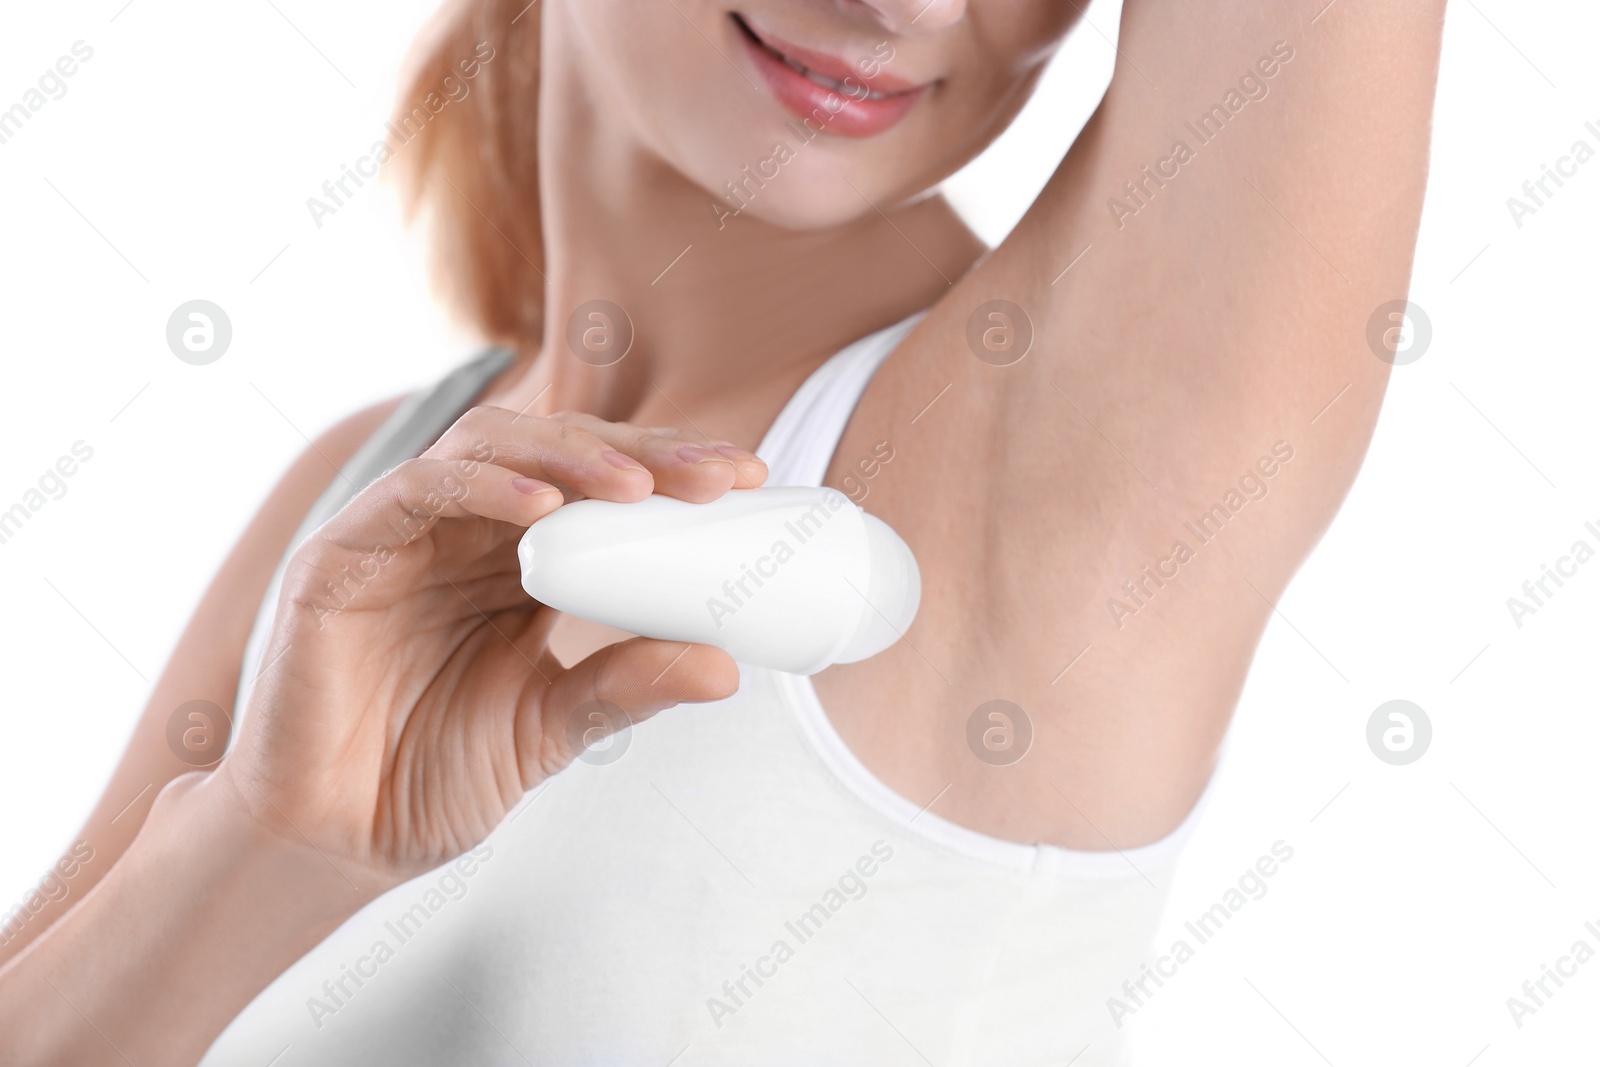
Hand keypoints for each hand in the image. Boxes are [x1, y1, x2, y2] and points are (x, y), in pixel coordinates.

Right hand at [218, 408, 766, 894]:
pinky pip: (416, 490)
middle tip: (717, 474)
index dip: (670, 473)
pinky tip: (541, 504)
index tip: (746, 480)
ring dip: (570, 456)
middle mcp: (462, 534)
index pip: (599, 489)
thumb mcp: (554, 727)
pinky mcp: (341, 553)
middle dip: (642, 454)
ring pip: (489, 447)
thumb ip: (626, 687)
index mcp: (515, 564)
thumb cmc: (431, 777)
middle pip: (557, 453)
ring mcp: (402, 535)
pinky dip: (483, 485)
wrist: (332, 842)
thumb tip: (726, 667)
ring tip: (638, 486)